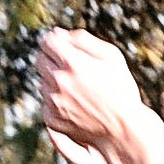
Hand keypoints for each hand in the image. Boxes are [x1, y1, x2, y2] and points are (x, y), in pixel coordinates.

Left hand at [37, 25, 147, 155]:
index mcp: (73, 63)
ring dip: (54, 81)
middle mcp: (59, 82)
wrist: (123, 130)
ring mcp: (53, 102)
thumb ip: (84, 40)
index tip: (59, 44)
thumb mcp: (112, 57)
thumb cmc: (121, 89)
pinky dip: (56, 101)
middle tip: (68, 65)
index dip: (53, 40)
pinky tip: (75, 104)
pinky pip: (46, 102)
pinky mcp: (52, 119)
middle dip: (51, 58)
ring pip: (42, 82)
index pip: (47, 42)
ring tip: (77, 88)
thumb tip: (58, 33)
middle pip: (40, 60)